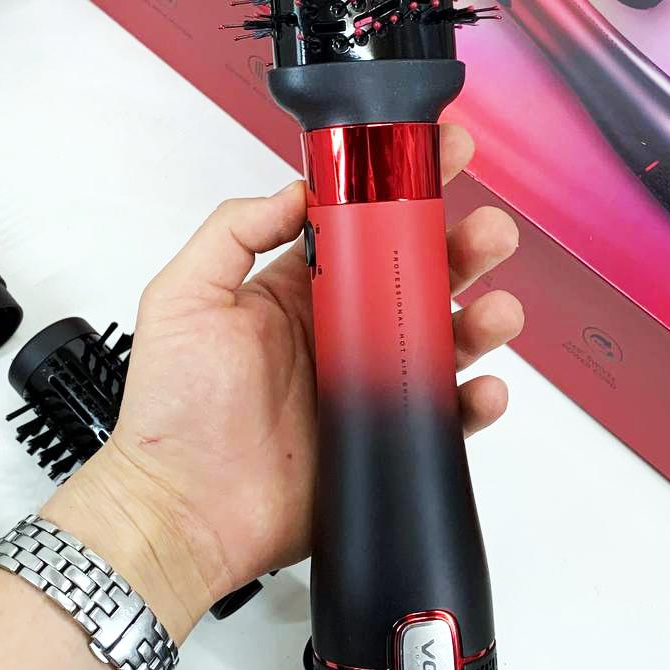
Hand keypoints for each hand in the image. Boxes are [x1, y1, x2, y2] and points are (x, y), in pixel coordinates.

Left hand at [45, 125, 522, 641]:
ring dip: (480, 319)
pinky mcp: (380, 437)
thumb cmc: (171, 413)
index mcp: (296, 290)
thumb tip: (298, 189)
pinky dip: (472, 402)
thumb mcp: (183, 298)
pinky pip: (441, 415)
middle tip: (491, 232)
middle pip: (415, 277)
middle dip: (462, 248)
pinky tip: (486, 389)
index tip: (439, 156)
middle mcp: (338, 330)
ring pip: (440, 340)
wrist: (182, 514)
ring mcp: (363, 384)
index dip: (403, 190)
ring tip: (499, 310)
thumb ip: (234, 232)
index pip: (361, 227)